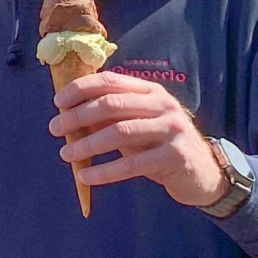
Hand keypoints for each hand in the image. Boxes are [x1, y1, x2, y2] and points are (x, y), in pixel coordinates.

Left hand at [52, 72, 225, 208]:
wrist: (202, 173)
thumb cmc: (160, 147)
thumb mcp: (136, 127)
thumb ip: (110, 119)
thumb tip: (69, 117)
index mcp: (151, 91)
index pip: (110, 81)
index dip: (81, 89)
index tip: (58, 102)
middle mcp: (163, 105)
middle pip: (112, 103)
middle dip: (78, 115)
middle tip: (54, 128)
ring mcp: (172, 129)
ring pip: (120, 132)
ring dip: (88, 144)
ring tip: (65, 154)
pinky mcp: (176, 156)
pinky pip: (133, 164)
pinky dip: (105, 171)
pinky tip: (86, 177)